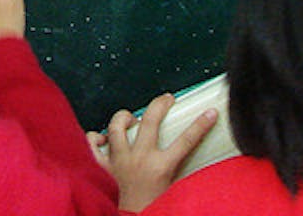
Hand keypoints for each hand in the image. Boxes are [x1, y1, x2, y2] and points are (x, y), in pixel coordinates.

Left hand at [91, 93, 217, 211]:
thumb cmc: (154, 207)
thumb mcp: (173, 188)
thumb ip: (176, 168)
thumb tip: (184, 152)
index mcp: (161, 167)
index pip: (186, 140)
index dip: (201, 124)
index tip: (211, 113)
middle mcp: (139, 159)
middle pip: (150, 121)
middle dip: (160, 104)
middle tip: (167, 99)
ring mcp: (119, 161)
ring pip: (117, 126)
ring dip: (124, 117)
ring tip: (131, 118)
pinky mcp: (102, 167)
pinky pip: (92, 144)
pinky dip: (95, 137)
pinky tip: (102, 137)